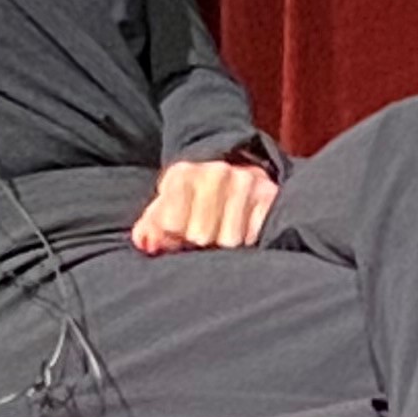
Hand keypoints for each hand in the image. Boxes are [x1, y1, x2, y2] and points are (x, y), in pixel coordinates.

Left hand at [132, 159, 278, 253]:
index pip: (171, 225)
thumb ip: (149, 229)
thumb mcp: (165, 210)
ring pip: (230, 240)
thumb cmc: (192, 201)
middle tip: (203, 235)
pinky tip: (243, 229)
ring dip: (225, 243)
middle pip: (201, 235)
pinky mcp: (270, 194)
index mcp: (183, 173)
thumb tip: (147, 244)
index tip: (178, 233)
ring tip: (223, 232)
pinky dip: (248, 239)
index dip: (173, 237)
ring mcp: (246, 181)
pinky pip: (254, 235)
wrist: (235, 174)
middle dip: (200, 242)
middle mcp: (216, 172)